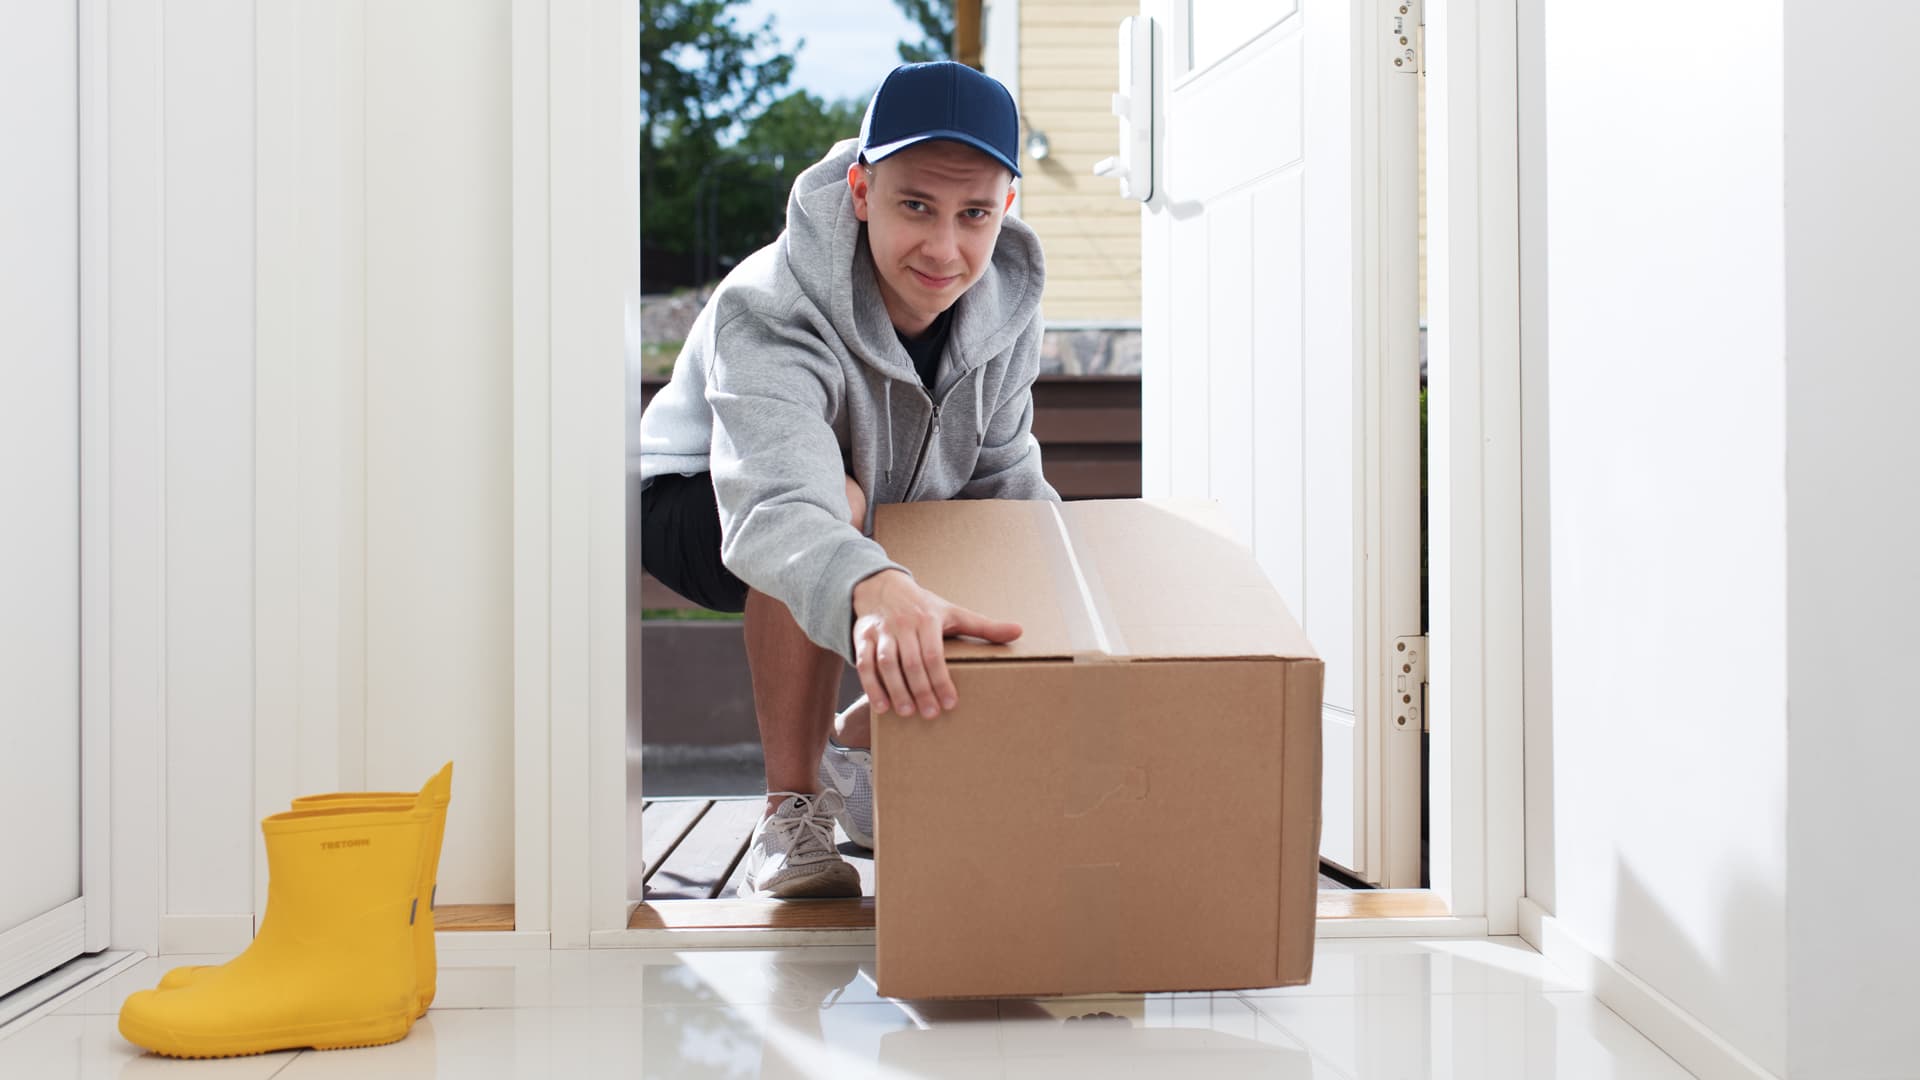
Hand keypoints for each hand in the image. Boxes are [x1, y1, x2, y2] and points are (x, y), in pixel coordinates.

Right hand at [850, 570, 1021, 718]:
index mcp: (928, 620)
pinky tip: (881, 707)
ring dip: (895, 690)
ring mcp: (881, 631)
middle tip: (931, 714)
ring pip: (886, 663)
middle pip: (911, 662)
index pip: (934, 654)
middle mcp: (903, 625)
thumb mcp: (953, 613)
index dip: (942, 680)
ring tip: (906, 713)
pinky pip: (864, 663)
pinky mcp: (862, 636)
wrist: (881, 586)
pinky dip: (871, 685)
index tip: (951, 703)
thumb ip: (984, 627)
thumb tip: (1019, 631)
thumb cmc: (922, 606)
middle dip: (921, 690)